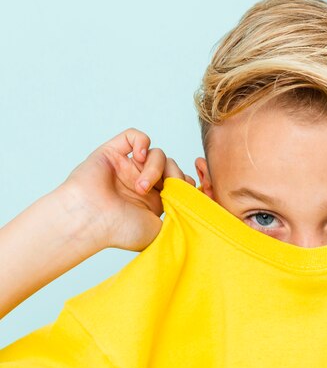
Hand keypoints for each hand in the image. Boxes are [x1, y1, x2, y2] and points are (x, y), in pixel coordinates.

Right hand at [59, 128, 196, 250]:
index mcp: (155, 200)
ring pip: (158, 153)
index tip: (184, 195)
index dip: (186, 184)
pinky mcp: (114, 153)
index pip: (181, 182)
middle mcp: (142, 181)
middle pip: (172, 165)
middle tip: (163, 191)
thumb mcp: (160, 231)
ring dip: (155, 168)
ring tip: (141, 186)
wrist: (89, 221)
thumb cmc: (119, 231)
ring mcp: (128, 166)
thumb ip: (179, 220)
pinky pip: (135, 136)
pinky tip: (140, 157)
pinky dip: (143, 142)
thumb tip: (196, 213)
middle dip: (174, 175)